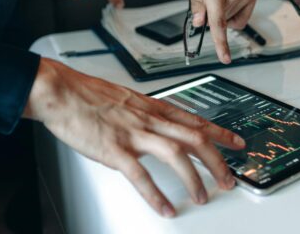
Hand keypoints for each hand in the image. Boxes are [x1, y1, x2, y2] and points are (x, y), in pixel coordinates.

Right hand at [23, 58, 244, 216]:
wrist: (61, 92)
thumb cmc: (89, 96)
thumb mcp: (127, 100)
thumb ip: (146, 113)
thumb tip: (159, 126)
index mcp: (153, 107)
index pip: (196, 119)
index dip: (221, 132)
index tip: (238, 143)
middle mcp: (149, 119)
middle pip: (195, 138)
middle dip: (217, 160)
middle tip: (229, 179)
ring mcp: (133, 134)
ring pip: (176, 154)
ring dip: (194, 178)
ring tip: (203, 196)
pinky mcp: (115, 149)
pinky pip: (141, 175)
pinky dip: (155, 194)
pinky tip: (165, 207)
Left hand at [185, 0, 256, 63]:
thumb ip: (196, 3)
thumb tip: (199, 23)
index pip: (217, 23)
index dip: (220, 43)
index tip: (224, 58)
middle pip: (221, 22)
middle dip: (211, 17)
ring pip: (231, 21)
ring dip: (223, 14)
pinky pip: (242, 18)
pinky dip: (234, 15)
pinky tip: (229, 1)